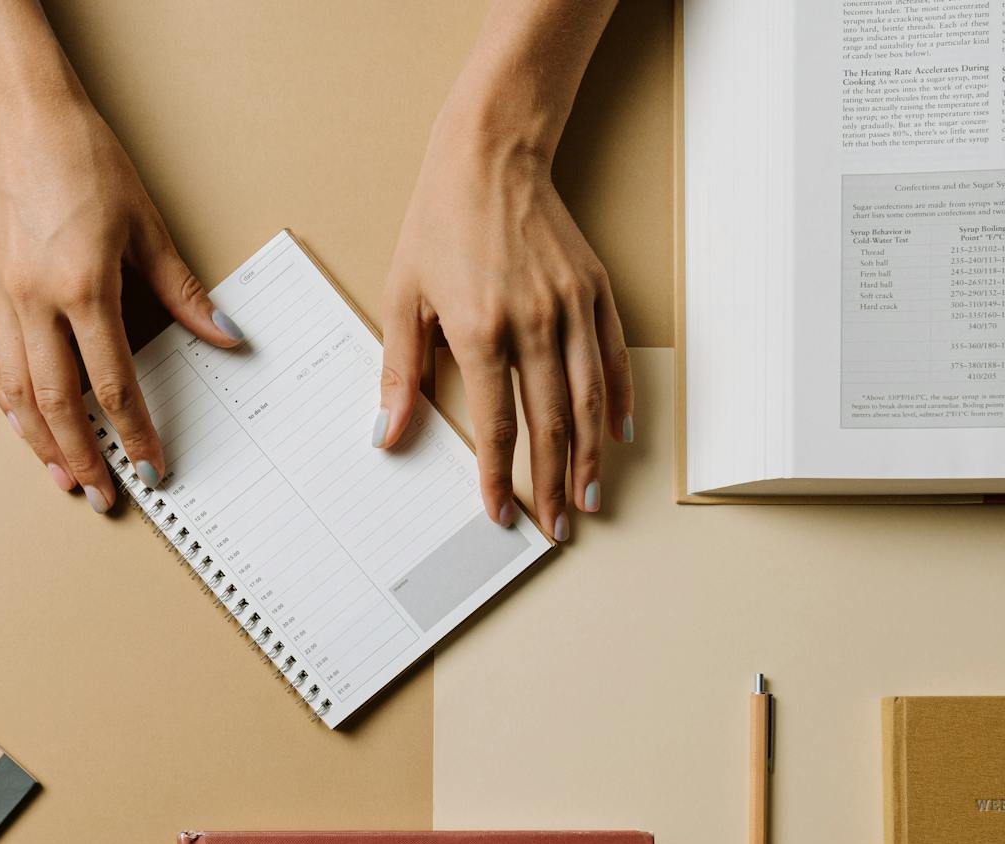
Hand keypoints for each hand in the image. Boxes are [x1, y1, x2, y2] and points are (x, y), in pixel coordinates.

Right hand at [0, 97, 241, 512]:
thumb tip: (226, 335)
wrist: (27, 124)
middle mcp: (38, 302)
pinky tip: (31, 431)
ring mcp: (7, 302)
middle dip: (84, 457)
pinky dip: (15, 408)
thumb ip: (184, 293)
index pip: (113, 383)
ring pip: (21, 395)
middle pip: (60, 403)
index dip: (134, 432)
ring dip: (44, 444)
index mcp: (84, 287)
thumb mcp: (147, 228)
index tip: (151, 464)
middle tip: (105, 495)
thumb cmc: (86, 164)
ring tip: (67, 479)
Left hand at [375, 0, 630, 542]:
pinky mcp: (595, 290)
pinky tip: (616, 434)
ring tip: (590, 498)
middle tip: (557, 526)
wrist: (490, 157)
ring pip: (588, 400)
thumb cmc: (440, 225)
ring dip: (591, 456)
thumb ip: (399, 373)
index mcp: (481, 331)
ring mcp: (571, 308)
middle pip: (549, 424)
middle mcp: (534, 324)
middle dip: (553, 484)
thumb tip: (387, 435)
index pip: (495, 425)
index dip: (498, 477)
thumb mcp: (402, 297)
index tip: (502, 514)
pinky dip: (617, 400)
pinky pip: (613, 358)